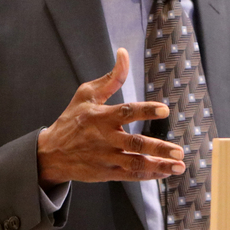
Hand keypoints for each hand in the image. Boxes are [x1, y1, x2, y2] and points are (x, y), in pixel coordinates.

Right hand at [36, 48, 185, 188]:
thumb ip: (111, 78)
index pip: (125, 112)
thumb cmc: (72, 119)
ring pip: (135, 164)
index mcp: (100, 117)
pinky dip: (148, 175)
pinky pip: (130, 175)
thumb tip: (123, 53)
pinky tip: (163, 172)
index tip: (164, 109)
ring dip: (158, 166)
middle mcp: (104, 138)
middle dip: (158, 148)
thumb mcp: (86, 94)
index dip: (145, 110)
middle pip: (134, 144)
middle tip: (178, 151)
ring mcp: (106, 158)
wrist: (51, 153)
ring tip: (178, 166)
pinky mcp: (106, 173)